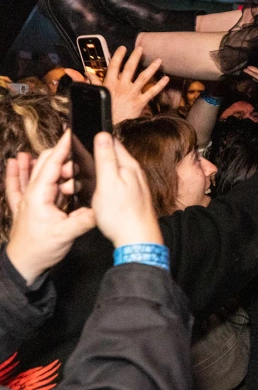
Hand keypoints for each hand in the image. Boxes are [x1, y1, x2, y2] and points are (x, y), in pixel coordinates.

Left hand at [5, 131, 95, 284]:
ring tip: (61, 161)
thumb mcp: (66, 234)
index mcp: (39, 196)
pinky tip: (16, 161)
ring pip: (36, 173)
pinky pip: (17, 184)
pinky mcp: (25, 206)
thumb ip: (84, 219)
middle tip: (79, 163)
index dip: (62, 149)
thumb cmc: (40, 249)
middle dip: (63, 159)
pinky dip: (17, 171)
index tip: (71, 134)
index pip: (51, 165)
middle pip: (45, 165)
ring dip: (49, 164)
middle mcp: (31, 194)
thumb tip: (101, 207)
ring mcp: (26, 199)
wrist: (23, 264)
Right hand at [76, 47, 168, 123]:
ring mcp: (132, 93)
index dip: (118, 56)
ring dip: (152, 68)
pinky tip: (166, 79)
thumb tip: (86, 73)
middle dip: (135, 57)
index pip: (114, 66)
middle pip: (130, 68)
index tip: (123, 48)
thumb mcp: (96, 94)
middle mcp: (122, 86)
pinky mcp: (140, 102)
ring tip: (159, 60)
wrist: (110, 126)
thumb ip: (93, 82)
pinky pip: (152, 92)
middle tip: (140, 48)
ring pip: (143, 77)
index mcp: (110, 83)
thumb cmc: (103, 110)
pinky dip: (160, 85)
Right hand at [90, 133, 161, 247]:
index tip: (81, 143)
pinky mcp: (134, 198)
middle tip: (77, 165)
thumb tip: (103, 134)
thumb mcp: (108, 183)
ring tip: (84, 178)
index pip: (113, 143)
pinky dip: (106, 185)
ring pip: (115, 171)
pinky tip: (99, 192)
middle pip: (114, 157)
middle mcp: (136, 173)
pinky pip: (117, 184)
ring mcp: (136, 185)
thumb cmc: (121, 214)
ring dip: (100, 172)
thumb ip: (106, 158)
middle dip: (96, 157)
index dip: (96, 140)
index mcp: (129, 165)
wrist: (137, 240)